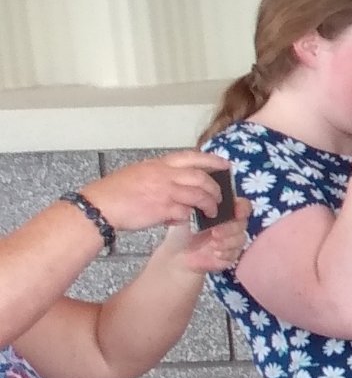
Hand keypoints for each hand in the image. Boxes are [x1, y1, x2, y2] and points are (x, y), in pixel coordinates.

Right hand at [80, 152, 228, 233]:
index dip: (212, 160)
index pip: (191, 157)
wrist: (99, 206)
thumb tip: (176, 184)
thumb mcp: (138, 174)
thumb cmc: (115, 192)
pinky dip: (189, 217)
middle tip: (220, 196)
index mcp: (158, 164)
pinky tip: (187, 220)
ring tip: (212, 212)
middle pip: (200, 178)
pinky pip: (185, 212)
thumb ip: (160, 176)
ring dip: (209, 205)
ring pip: (198, 196)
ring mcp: (165, 191)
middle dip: (215, 188)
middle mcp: (164, 175)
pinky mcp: (163, 209)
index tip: (225, 165)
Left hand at [159, 213, 243, 277]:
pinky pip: (235, 253)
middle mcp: (231, 224)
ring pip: (241, 239)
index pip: (242, 206)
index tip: (237, 213)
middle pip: (242, 223)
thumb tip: (206, 203)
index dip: (242, 208)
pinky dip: (226, 253)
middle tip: (215, 233)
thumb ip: (200, 207)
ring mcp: (232, 240)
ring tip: (214, 244)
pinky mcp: (230, 254)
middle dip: (230, 228)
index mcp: (224, 211)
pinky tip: (216, 253)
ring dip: (228, 241)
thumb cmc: (183, 230)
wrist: (176, 252)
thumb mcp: (188, 215)